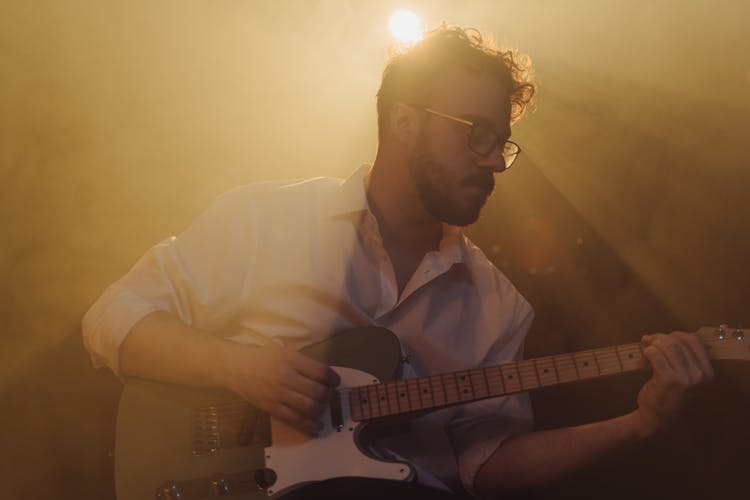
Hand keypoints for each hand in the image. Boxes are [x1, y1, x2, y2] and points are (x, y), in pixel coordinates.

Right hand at [220, 343, 339, 434]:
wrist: (235, 367)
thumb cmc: (260, 358)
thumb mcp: (284, 353)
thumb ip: (302, 364)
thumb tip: (323, 377)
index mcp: (291, 360)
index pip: (321, 371)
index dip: (333, 379)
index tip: (335, 382)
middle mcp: (286, 377)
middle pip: (318, 391)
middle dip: (328, 396)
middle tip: (328, 395)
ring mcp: (278, 394)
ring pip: (309, 407)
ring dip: (321, 410)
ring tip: (322, 408)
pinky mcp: (271, 408)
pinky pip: (295, 420)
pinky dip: (309, 426)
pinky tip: (317, 427)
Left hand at [633, 332, 713, 435]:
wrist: (657, 419)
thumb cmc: (668, 395)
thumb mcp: (684, 377)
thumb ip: (679, 356)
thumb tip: (658, 335)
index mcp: (707, 372)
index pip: (694, 341)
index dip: (676, 335)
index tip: (662, 339)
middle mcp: (700, 375)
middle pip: (679, 341)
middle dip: (660, 338)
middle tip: (648, 342)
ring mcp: (685, 379)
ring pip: (668, 346)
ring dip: (653, 344)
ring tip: (646, 351)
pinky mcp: (668, 380)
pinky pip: (655, 355)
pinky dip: (647, 353)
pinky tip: (645, 358)